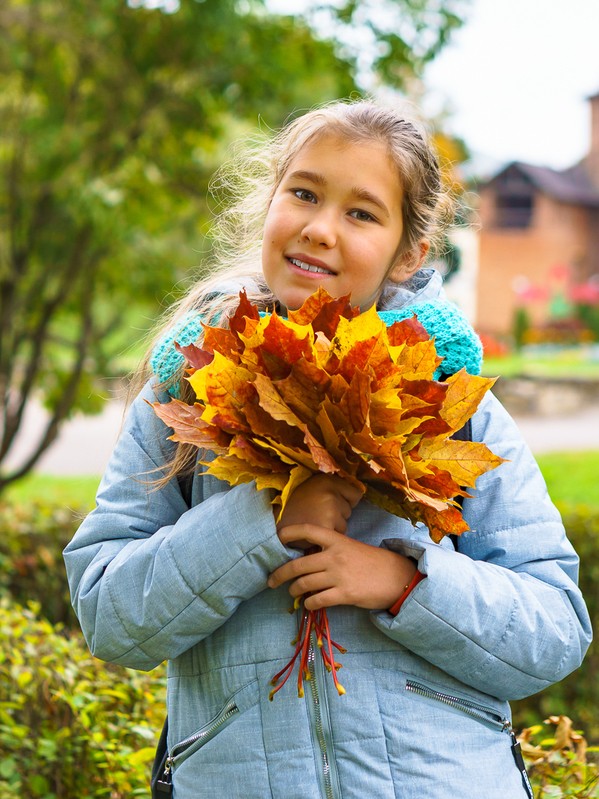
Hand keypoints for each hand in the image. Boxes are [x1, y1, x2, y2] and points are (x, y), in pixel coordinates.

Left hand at [268, 525, 416, 610]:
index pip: (308, 530)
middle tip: (271, 580)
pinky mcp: (345, 594)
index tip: (277, 537)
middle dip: (280, 574)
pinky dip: (309, 604)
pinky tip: (309, 604)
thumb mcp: (350, 548)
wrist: (397, 577)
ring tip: (293, 592)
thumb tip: (306, 560)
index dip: (290, 532)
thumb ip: (330, 551)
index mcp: (337, 540)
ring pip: (305, 584)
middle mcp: (335, 555)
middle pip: (298, 565)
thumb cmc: (372, 562)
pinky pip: (318, 600)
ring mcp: (339, 575)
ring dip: (295, 590)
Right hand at [276, 474, 362, 548]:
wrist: (272, 524)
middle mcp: (330, 490)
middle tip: (316, 516)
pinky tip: (315, 534)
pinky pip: (339, 535)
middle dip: (338, 516)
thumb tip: (360, 495)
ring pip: (345, 524)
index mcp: (326, 478)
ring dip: (333, 527)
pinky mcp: (327, 525)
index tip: (330, 506)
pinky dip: (329, 537)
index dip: (345, 502)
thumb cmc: (292, 508)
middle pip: (349, 510)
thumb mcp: (311, 489)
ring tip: (313, 524)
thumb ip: (333, 490)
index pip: (355, 494)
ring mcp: (329, 507)